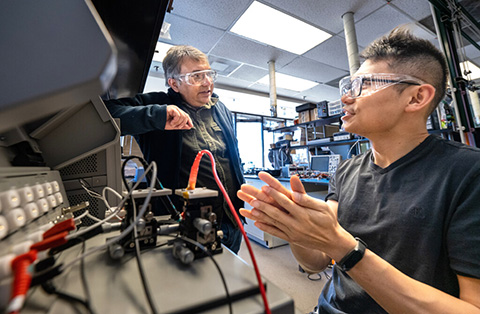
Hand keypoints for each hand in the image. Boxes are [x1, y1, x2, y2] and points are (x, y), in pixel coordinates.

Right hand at [165, 105, 192, 129]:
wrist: (155, 121)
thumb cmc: (163, 122)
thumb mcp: (174, 126)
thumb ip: (182, 126)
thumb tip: (189, 127)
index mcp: (177, 112)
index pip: (186, 115)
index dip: (189, 121)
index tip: (191, 126)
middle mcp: (177, 109)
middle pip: (185, 116)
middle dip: (182, 124)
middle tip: (177, 127)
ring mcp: (174, 108)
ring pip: (182, 116)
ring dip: (178, 123)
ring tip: (172, 124)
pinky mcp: (172, 108)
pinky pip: (178, 115)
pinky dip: (175, 121)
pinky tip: (171, 122)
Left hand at [238, 172, 353, 259]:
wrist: (332, 241)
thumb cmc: (328, 222)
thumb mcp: (322, 207)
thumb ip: (307, 199)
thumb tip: (295, 193)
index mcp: (304, 214)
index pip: (286, 202)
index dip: (274, 194)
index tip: (265, 187)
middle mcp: (296, 224)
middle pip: (276, 213)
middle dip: (262, 204)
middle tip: (252, 198)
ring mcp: (292, 232)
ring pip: (273, 223)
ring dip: (260, 215)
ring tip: (249, 209)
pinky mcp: (290, 238)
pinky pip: (275, 232)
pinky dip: (265, 228)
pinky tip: (256, 223)